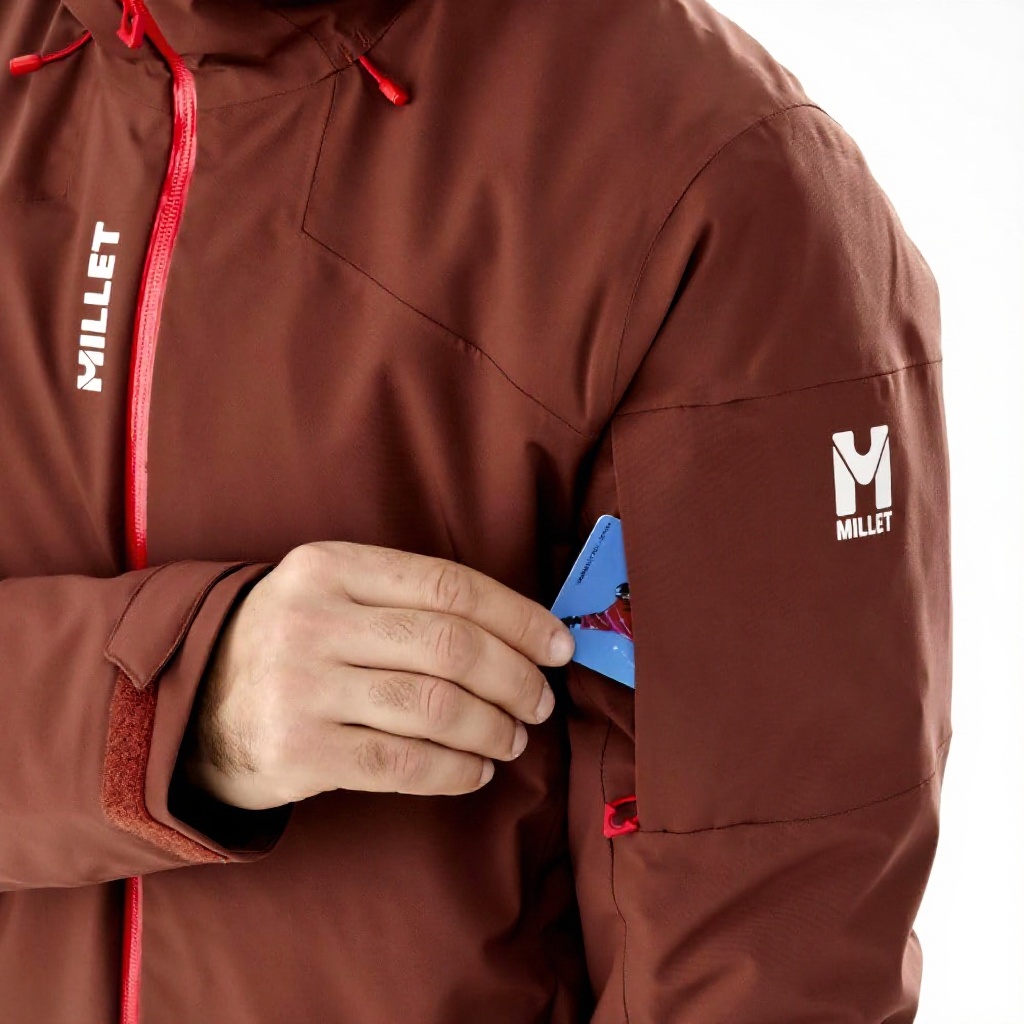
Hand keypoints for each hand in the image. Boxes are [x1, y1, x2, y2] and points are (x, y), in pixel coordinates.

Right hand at [178, 541, 575, 809]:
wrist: (191, 702)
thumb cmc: (291, 644)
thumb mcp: (332, 595)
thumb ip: (408, 601)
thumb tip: (521, 634)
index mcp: (331, 567)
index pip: (449, 586)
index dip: (517, 617)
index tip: (557, 644)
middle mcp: (313, 619)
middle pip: (450, 647)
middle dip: (514, 678)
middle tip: (540, 701)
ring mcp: (301, 686)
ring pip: (434, 706)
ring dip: (492, 728)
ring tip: (513, 739)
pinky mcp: (298, 751)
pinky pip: (402, 763)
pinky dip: (455, 771)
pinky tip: (476, 771)